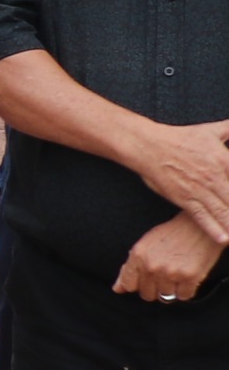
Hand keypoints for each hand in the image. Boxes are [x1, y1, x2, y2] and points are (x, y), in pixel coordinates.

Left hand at [114, 214, 225, 305]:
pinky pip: (183, 296)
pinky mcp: (190, 277)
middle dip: (154, 288)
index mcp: (138, 256)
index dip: (138, 285)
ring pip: (165, 297)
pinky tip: (187, 278)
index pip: (129, 285)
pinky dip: (186, 291)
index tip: (145, 280)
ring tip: (176, 275)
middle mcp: (152, 265)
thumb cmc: (172, 234)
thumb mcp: (145, 245)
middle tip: (164, 276)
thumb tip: (118, 289)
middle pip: (147, 294)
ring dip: (171, 290)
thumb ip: (130, 268)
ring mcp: (170, 272)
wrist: (199, 226)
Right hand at [125, 119, 228, 247]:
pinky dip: (213, 229)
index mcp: (224, 160)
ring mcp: (199, 190)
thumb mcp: (212, 130)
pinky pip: (202, 217)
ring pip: (223, 212)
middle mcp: (215, 177)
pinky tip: (223, 239)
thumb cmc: (181, 138)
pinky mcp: (184, 199)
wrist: (149, 146)